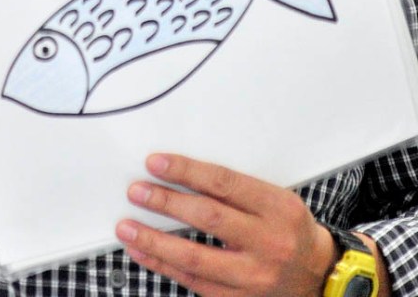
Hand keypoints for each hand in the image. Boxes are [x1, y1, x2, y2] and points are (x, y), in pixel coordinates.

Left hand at [116, 153, 335, 296]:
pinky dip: (164, 267)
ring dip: (155, 241)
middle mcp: (268, 243)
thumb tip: (181, 175)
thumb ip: (235, 189)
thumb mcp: (276, 198)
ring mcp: (254, 278)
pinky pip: (195, 284)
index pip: (223, 183)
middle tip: (137, 191)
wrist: (320, 276)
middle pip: (208, 218)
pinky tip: (143, 252)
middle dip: (166, 203)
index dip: (185, 171)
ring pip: (196, 259)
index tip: (156, 163)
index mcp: (277, 208)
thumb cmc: (289, 228)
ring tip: (127, 227)